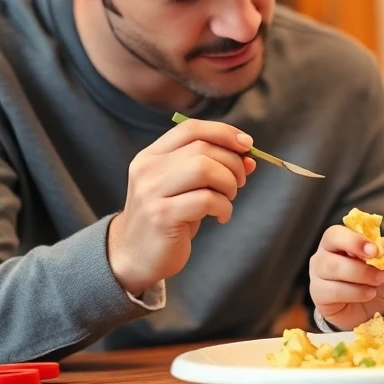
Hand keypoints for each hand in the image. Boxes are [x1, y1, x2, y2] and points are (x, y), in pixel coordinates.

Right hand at [108, 118, 256, 294]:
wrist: (134, 255)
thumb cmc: (167, 218)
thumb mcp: (186, 187)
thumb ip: (212, 168)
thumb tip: (249, 157)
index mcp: (151, 155)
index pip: (190, 128)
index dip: (224, 132)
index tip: (246, 145)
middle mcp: (147, 169)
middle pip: (202, 148)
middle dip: (232, 163)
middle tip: (239, 183)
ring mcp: (152, 192)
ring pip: (204, 169)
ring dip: (228, 183)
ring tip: (227, 199)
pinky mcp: (162, 216)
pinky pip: (206, 200)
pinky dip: (224, 206)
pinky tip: (221, 216)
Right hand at [309, 226, 383, 330]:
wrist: (376, 307)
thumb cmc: (376, 277)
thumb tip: (383, 246)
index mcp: (337, 241)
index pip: (335, 234)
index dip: (354, 241)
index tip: (374, 251)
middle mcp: (322, 255)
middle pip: (331, 254)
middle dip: (360, 265)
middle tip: (380, 275)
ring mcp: (318, 275)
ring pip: (332, 270)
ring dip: (360, 278)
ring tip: (376, 285)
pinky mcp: (319, 294)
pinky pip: (333, 291)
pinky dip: (355, 293)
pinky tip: (368, 295)